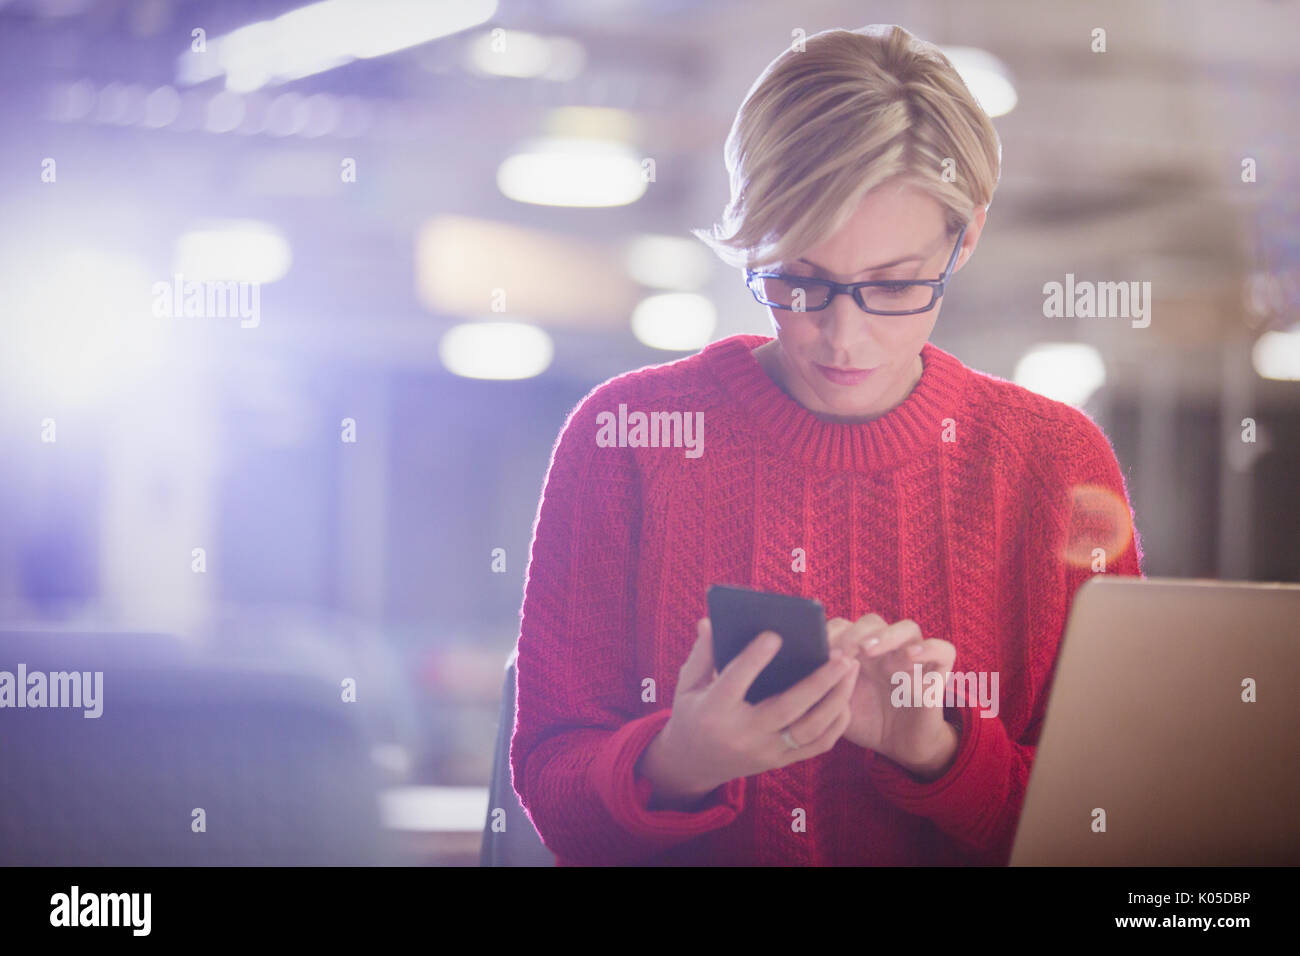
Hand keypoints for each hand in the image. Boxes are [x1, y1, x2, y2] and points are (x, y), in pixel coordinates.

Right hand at [638, 617, 859, 808]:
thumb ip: (702, 653)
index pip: (735, 682)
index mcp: (714, 711)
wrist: (694, 764)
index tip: (775, 635)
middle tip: (840, 655)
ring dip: (835, 700)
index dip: (754, 659)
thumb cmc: (692, 713)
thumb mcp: (687, 684)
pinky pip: (817, 746)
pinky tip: (846, 697)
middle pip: (787, 709)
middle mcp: (742, 734)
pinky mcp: (781, 762)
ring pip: (809, 730)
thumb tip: (710, 621)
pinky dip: (837, 723)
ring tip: (851, 670)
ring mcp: (765, 752)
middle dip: (818, 682)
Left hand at [826, 614, 959, 778]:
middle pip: (873, 622)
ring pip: (908, 628)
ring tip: (868, 650)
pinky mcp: (937, 672)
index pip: (845, 625)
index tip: (817, 647)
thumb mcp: (837, 703)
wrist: (898, 746)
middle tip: (841, 651)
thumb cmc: (864, 720)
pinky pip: (944, 649)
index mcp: (858, 651)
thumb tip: (802, 666)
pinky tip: (910, 655)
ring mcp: (912, 658)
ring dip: (886, 635)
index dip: (831, 632)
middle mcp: (886, 649)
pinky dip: (929, 647)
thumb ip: (824, 684)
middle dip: (854, 633)